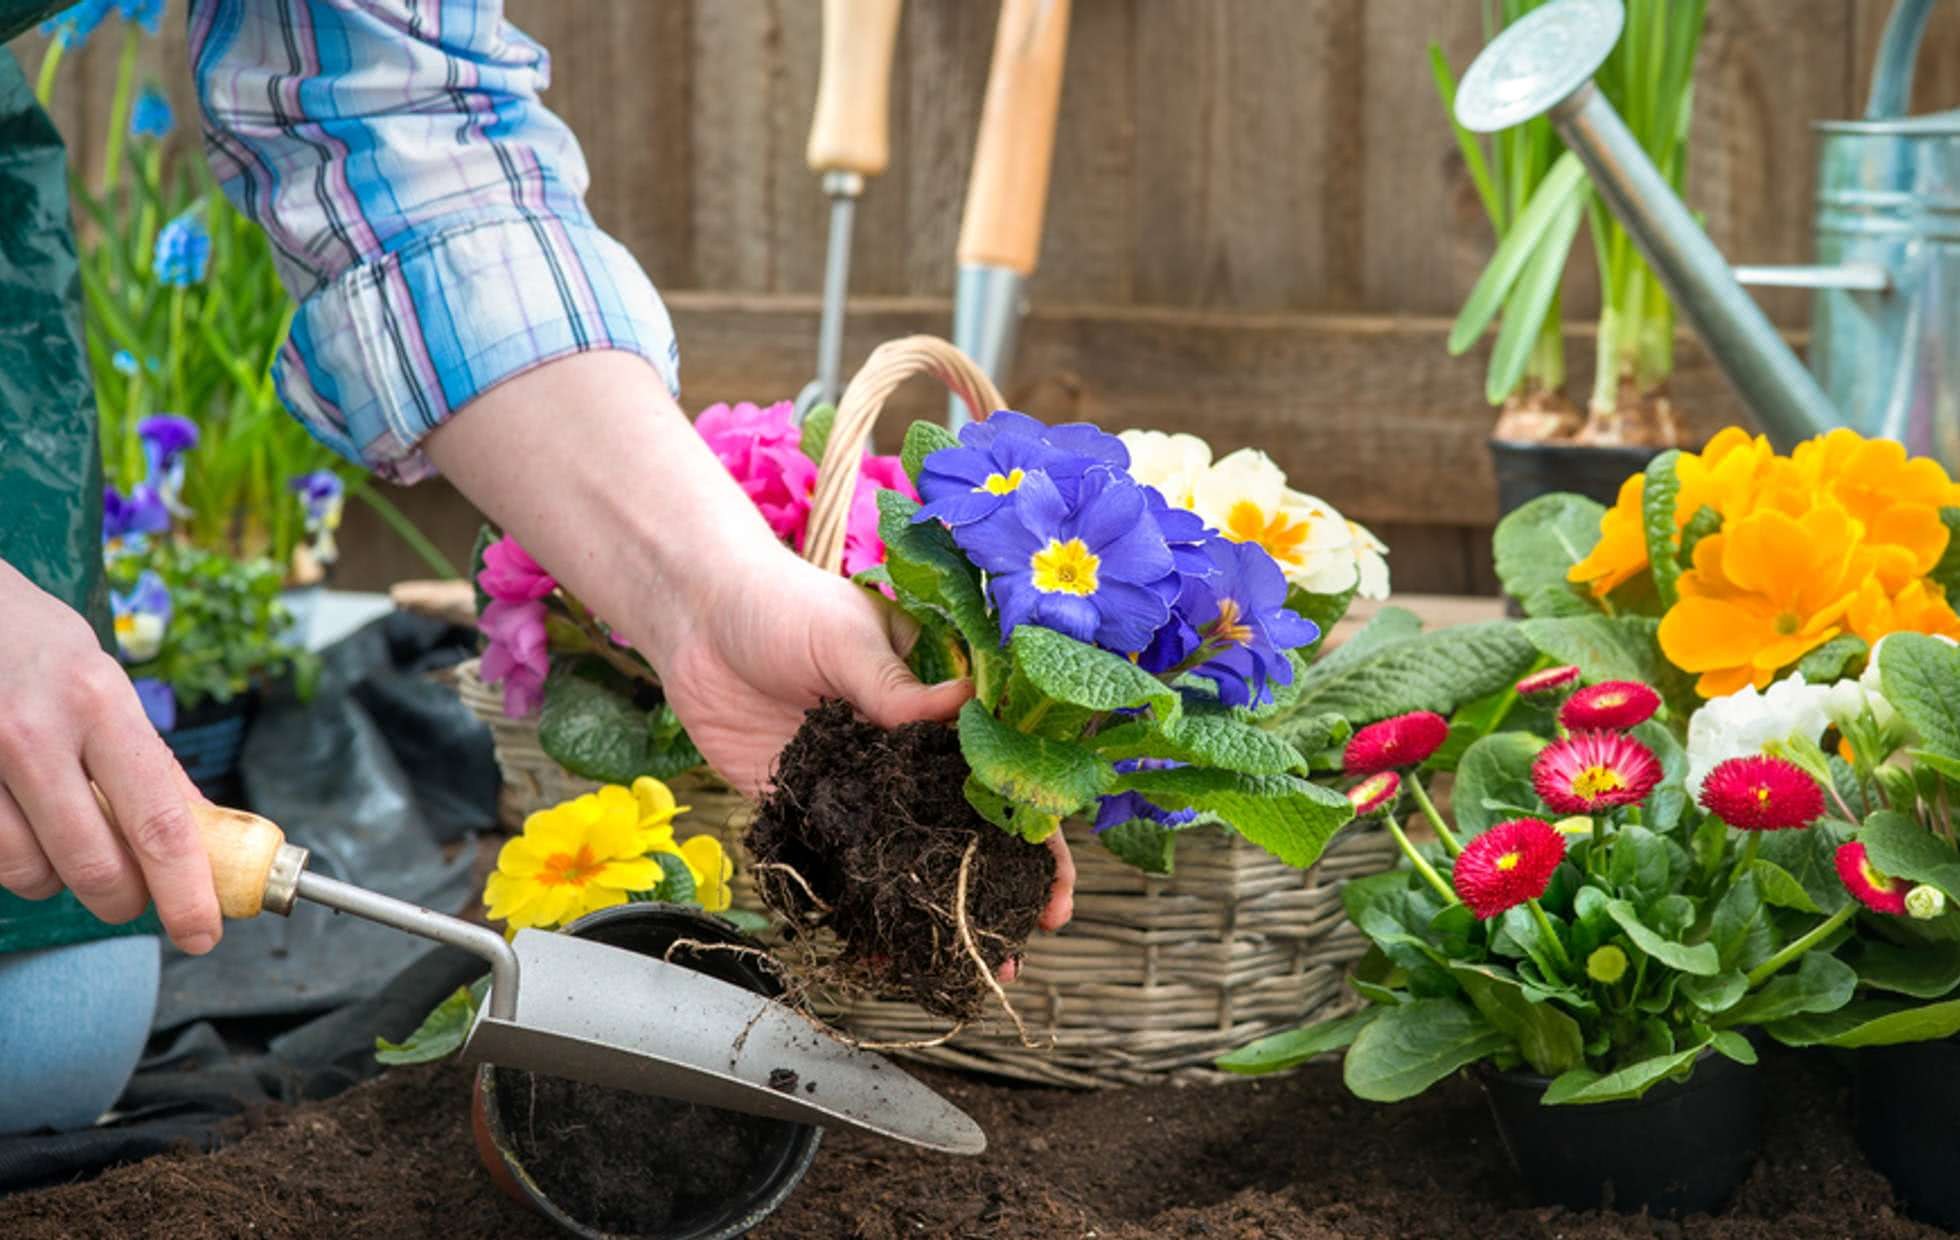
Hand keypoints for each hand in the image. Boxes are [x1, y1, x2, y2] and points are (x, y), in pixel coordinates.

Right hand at [0, 562, 219, 953]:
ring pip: (29, 873)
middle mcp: (33, 733)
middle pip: (93, 864)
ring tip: (62, 834)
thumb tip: (208, 834)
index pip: (158, 821)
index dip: (186, 891)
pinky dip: (11, 858)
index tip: (204, 933)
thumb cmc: (33, 645)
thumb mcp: (103, 683)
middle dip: (123, 899)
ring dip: (57, 878)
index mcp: (99, 703)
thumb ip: (148, 760)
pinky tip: (18, 820)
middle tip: (132, 897)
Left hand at [640, 546, 1074, 937]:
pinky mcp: (806, 807)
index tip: (1055, 877)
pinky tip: (880, 954)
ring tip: (961, 967)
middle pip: (966, 825)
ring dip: (934, 910)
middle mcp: (907, 750)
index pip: (1001, 766)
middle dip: (1000, 885)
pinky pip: (839, 866)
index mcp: (936, 701)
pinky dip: (859, 909)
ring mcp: (860, 784)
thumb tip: (964, 704)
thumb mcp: (844, 638)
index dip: (1034, 822)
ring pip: (908, 857)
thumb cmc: (779, 604)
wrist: (692, 619)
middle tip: (1023, 940)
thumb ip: (893, 686)